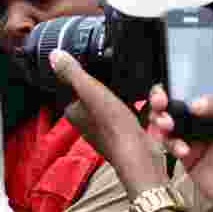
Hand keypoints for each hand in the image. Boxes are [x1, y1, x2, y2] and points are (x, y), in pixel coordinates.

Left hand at [49, 49, 166, 196]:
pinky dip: (150, 108)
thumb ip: (73, 73)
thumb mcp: (91, 91)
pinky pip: (141, 112)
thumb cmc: (113, 127)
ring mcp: (110, 127)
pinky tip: (157, 104)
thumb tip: (54, 55)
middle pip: (106, 91)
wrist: (141, 156)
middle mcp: (89, 120)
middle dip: (124, 86)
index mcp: (74, 111)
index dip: (94, 75)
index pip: (79, 85)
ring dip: (141, 97)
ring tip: (152, 97)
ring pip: (126, 101)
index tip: (110, 66)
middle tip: (136, 82)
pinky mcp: (129, 132)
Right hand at [150, 66, 212, 206]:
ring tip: (166, 125)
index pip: (208, 76)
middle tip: (160, 99)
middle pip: (177, 96)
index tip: (176, 67)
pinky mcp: (187, 152)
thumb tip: (193, 103)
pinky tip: (183, 150)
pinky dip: (171, 145)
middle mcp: (208, 113)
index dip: (191, 69)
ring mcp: (196, 132)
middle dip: (163, 96)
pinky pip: (169, 143)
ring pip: (167, 118)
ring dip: (161, 119)